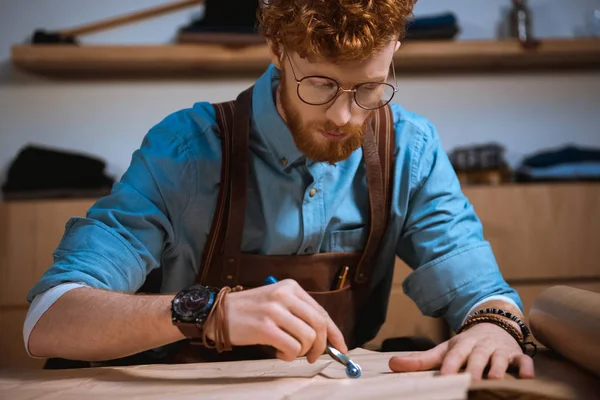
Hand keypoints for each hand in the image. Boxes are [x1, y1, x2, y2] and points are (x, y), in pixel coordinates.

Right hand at [205, 279, 346, 362]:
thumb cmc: (249, 311)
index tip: (341, 346)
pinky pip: (291, 347)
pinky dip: (289, 355)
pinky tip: (279, 352)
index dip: (334, 332)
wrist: (218, 312)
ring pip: (307, 338)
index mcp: (291, 287)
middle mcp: (284, 295)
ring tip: (287, 350)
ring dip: (301, 351)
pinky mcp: (265, 327)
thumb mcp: (277, 302)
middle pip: (319, 324)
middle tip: (312, 356)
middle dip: (320, 346)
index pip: (321, 311)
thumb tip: (324, 337)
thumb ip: (299, 314)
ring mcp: (275, 310)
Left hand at [388, 323, 534, 380]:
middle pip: (477, 357)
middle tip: (470, 380)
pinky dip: (526, 366)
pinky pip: (524, 360)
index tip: (444, 376)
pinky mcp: (516, 355)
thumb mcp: (444, 349)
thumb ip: (420, 360)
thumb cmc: (465, 345)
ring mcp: (499, 350)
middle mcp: (480, 346)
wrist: (492, 324)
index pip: (454, 356)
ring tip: (495, 379)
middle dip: (474, 367)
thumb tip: (391, 364)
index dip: (450, 365)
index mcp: (461, 345)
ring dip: (498, 368)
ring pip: (500, 359)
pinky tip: (527, 376)